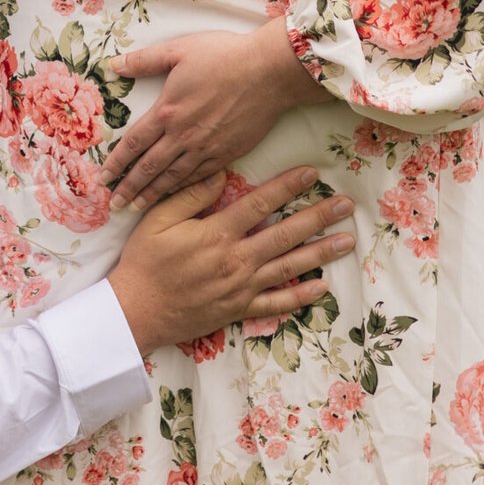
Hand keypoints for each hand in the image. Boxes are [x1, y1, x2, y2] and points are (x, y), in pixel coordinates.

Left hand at [101, 23, 326, 209]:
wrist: (269, 71)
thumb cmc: (224, 55)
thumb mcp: (179, 49)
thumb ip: (145, 61)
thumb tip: (114, 65)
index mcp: (167, 111)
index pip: (134, 143)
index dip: (117, 162)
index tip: (103, 178)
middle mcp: (183, 135)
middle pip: (149, 167)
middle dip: (129, 188)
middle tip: (113, 205)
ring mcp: (206, 147)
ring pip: (173, 177)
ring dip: (152, 194)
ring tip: (137, 207)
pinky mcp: (228, 152)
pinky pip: (200, 177)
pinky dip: (183, 189)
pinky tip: (175, 195)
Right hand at [106, 164, 354, 355]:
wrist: (136, 312)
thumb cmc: (144, 261)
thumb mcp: (158, 219)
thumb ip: (190, 195)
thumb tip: (221, 173)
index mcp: (217, 234)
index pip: (259, 203)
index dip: (288, 186)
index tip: (312, 173)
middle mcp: (236, 260)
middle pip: (285, 234)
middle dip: (319, 217)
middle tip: (346, 205)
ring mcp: (241, 288)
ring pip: (289, 267)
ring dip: (320, 253)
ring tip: (347, 240)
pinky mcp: (239, 309)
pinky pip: (276, 303)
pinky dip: (300, 295)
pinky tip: (321, 286)